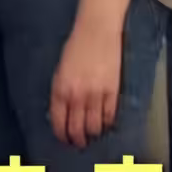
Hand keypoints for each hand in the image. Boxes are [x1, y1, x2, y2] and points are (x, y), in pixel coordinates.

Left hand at [50, 19, 122, 148]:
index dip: (62, 135)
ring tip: (94, 134)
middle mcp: (77, 96)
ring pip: (94, 126)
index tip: (65, 139)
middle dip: (77, 140)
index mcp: (60, 90)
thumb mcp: (61, 70)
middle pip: (76, 129)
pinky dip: (107, 123)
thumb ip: (62, 92)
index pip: (59, 123)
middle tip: (80, 142)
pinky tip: (106, 123)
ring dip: (93, 134)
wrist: (97, 29)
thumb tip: (65, 112)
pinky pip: (110, 115)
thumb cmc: (77, 46)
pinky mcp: (112, 90)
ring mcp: (96, 94)